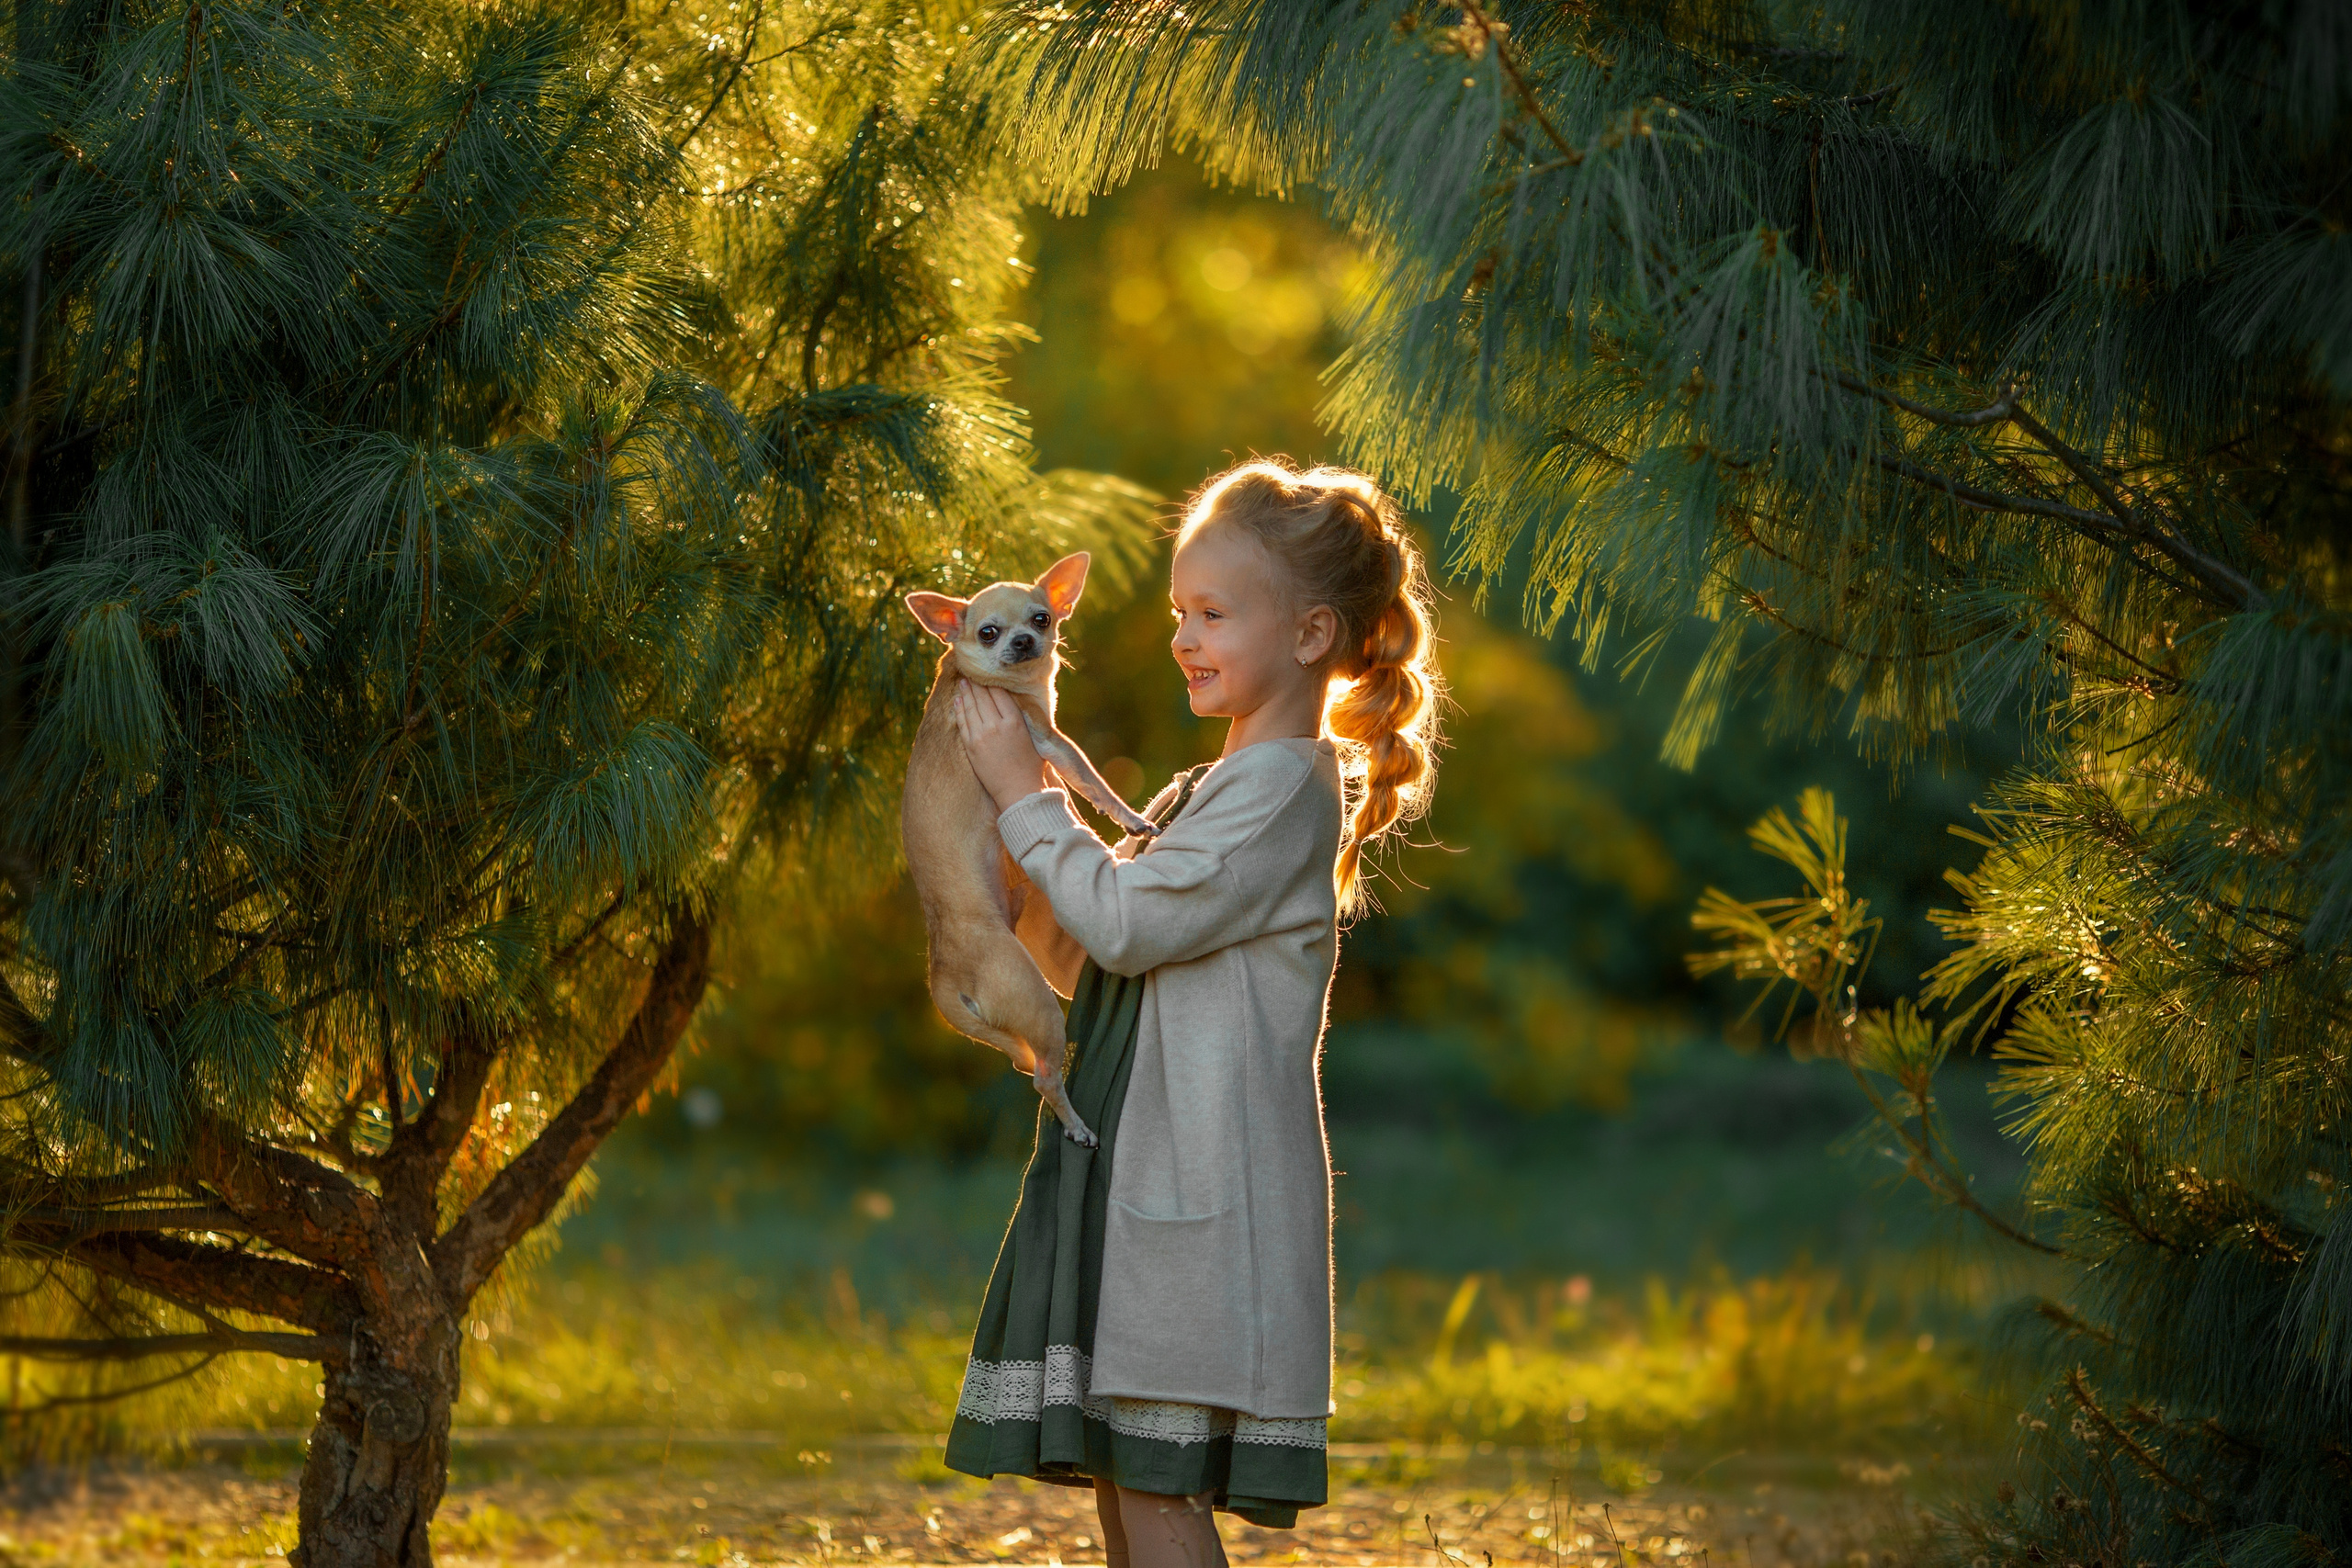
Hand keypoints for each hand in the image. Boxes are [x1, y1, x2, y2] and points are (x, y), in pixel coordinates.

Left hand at [952, 681, 1050, 812]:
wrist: (1019, 792)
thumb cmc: (1031, 766)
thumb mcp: (1032, 736)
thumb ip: (1021, 717)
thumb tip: (1010, 700)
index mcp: (1014, 721)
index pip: (999, 693)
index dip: (992, 681)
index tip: (988, 672)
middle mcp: (996, 725)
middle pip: (983, 696)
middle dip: (977, 682)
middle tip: (972, 670)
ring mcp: (981, 736)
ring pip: (970, 706)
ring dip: (966, 692)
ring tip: (964, 681)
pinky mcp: (971, 747)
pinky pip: (962, 722)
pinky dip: (959, 708)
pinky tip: (958, 699)